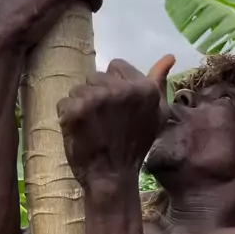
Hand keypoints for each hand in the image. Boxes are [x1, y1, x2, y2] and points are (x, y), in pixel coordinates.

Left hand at [57, 55, 174, 188]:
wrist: (112, 176)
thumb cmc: (134, 146)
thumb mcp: (156, 114)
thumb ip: (159, 82)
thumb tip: (170, 56)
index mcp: (144, 88)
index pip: (116, 66)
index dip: (113, 86)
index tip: (115, 107)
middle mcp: (121, 89)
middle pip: (95, 77)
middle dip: (96, 96)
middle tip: (104, 121)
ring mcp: (97, 99)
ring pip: (78, 89)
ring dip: (81, 106)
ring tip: (92, 127)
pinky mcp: (76, 110)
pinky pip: (64, 103)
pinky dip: (67, 117)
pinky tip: (79, 132)